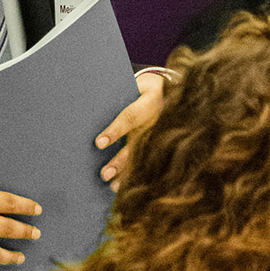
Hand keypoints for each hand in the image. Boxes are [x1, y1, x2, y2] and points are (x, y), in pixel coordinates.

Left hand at [95, 71, 166, 189]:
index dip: (115, 131)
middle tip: (104, 173)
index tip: (99, 143)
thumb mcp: (139, 83)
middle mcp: (157, 122)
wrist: (175, 91)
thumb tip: (93, 98)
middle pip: (137, 144)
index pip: (130, 117)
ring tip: (112, 185)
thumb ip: (121, 92)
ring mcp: (161, 135)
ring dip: (128, 173)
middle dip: (120, 161)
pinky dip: (137, 175)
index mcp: (150, 102)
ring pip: (144, 157)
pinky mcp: (162, 145)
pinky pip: (150, 162)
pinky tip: (125, 187)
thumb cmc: (147, 87)